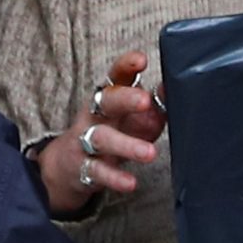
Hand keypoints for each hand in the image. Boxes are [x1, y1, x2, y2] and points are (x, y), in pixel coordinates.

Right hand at [37, 48, 166, 215]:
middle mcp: (95, 115)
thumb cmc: (114, 133)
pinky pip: (98, 171)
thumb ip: (155, 107)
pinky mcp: (83, 167)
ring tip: (150, 153)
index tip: (141, 60)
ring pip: (102, 138)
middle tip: (145, 100)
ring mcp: (86, 141)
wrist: (70, 166)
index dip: (126, 66)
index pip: (116, 76)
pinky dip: (115, 178)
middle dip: (125, 99)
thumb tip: (172, 91)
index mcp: (109, 97)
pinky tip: (130, 182)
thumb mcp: (136, 118)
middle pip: (106, 101)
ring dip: (127, 145)